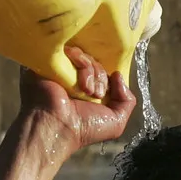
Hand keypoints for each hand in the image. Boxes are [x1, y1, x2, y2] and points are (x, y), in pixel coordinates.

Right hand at [19, 46, 135, 154]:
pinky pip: (72, 51)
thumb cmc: (84, 128)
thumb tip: (118, 75)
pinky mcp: (53, 62)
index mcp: (88, 90)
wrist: (58, 127)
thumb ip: (127, 101)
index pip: (104, 72)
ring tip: (87, 92)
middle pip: (97, 63)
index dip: (109, 80)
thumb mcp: (116, 122)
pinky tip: (80, 83)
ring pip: (86, 57)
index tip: (104, 94)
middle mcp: (76, 79)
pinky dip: (82, 63)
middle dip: (101, 78)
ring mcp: (64, 70)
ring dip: (92, 73)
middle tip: (95, 95)